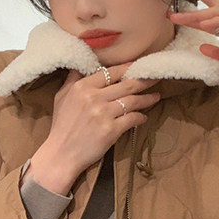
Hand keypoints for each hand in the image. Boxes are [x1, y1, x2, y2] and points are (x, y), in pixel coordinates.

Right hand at [29, 65, 160, 194]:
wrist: (61, 154)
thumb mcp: (62, 97)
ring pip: (132, 101)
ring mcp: (103, 114)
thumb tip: (81, 64)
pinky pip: (132, 119)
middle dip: (144, 80)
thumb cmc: (61, 126)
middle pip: (127, 85)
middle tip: (156, 77)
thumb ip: (73, 79)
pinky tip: (144, 117)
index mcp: (82, 87)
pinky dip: (140, 117)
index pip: (111, 72)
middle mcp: (94, 97)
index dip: (128, 68)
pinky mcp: (111, 130)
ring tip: (156, 96)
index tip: (139, 66)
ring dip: (147, 99)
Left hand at [170, 0, 218, 92]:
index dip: (194, 16)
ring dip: (198, 15)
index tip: (175, 14)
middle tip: (172, 5)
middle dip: (193, 7)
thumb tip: (202, 47)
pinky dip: (218, 21)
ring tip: (179, 16)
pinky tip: (203, 23)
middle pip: (213, 9)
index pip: (212, 20)